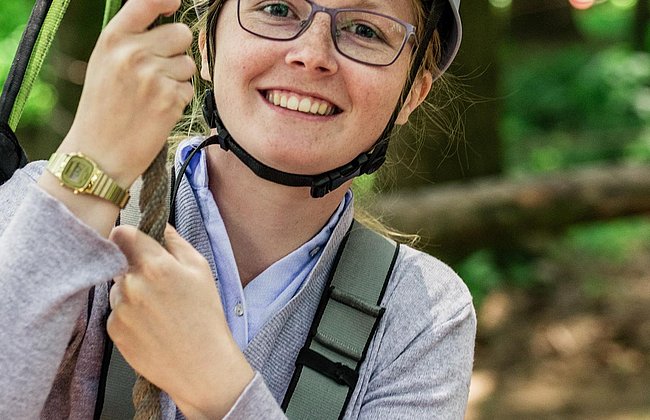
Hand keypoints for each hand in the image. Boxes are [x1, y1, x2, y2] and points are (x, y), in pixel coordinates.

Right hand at [60, 0, 195, 186]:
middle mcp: (133, 53)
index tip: (174, 3)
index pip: (147, 1)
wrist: (98, 154)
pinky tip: (158, 111)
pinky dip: (179, 100)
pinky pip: (190, 88)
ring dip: (178, 79)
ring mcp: (153, 76)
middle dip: (176, 51)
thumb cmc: (102, 109)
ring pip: (189, 63)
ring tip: (153, 96)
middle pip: (181, 33)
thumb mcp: (104, 64)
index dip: (166, 1)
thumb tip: (165, 14)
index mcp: (113, 39)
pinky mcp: (170, 99)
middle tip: (157, 72)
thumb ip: (131, 39)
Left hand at [108, 224, 253, 417]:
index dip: (129, 237)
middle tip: (158, 285)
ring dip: (130, 292)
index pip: (122, 234)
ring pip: (117, 288)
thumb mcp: (201, 270)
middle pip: (119, 261)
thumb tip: (161, 226)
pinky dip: (129, 315)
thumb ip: (177, 242)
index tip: (136, 244)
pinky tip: (151, 326)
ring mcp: (119, 308)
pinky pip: (116, 312)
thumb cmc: (206, 315)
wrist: (201, 365)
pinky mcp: (113, 330)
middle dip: (134, 267)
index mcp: (155, 265)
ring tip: (158, 310)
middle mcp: (131, 284)